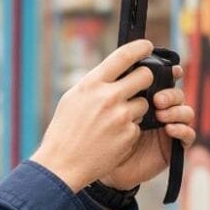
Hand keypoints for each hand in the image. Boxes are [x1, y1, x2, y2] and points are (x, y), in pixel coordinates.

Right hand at [30, 39, 156, 192]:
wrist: (62, 164)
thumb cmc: (65, 130)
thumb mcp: (73, 98)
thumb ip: (95, 83)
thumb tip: (115, 71)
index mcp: (92, 84)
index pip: (123, 56)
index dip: (139, 48)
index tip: (147, 45)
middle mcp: (108, 97)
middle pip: (145, 76)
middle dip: (145, 79)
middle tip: (140, 84)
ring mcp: (121, 117)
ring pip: (144, 103)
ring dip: (135, 109)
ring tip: (114, 120)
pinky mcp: (129, 135)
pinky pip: (138, 125)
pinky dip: (130, 129)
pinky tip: (113, 136)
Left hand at [101, 65, 195, 189]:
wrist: (101, 164)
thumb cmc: (101, 134)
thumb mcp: (106, 108)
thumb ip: (117, 90)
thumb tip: (122, 66)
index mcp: (147, 97)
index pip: (165, 80)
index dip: (171, 72)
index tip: (172, 70)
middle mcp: (161, 110)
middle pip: (177, 94)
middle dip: (170, 93)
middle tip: (157, 100)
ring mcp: (169, 127)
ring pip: (186, 112)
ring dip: (177, 110)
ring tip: (161, 115)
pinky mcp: (174, 146)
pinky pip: (188, 135)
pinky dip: (182, 130)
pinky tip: (169, 129)